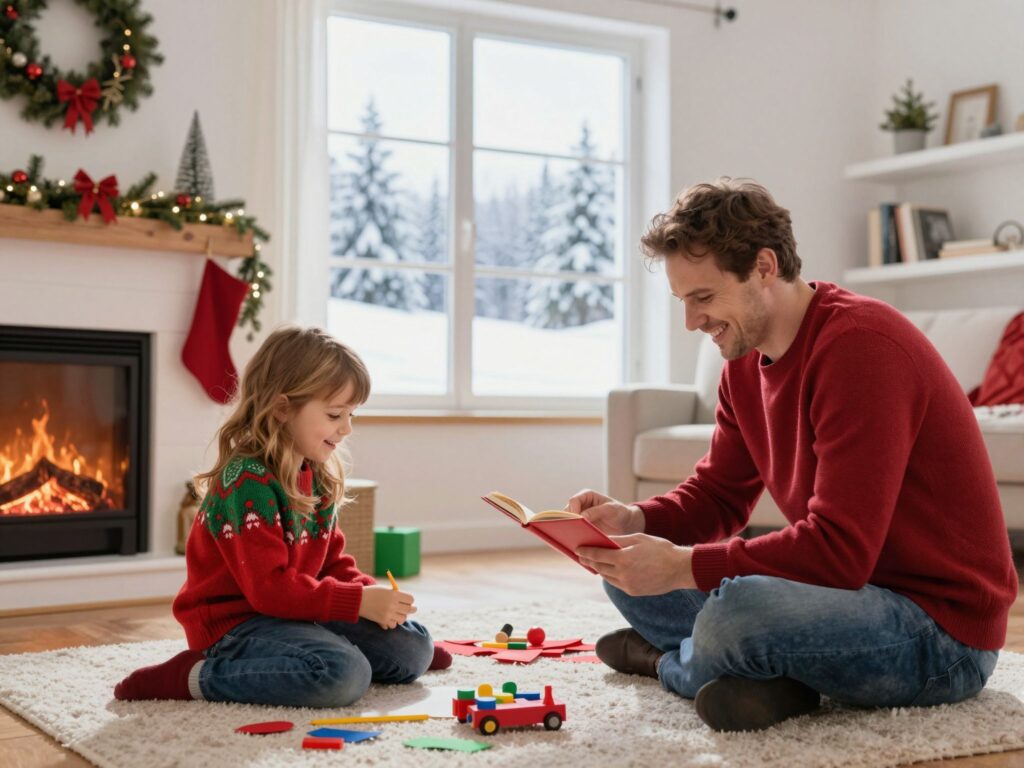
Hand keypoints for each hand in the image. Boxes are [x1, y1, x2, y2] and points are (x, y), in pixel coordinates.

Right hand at [359, 585, 416, 629]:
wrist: (358, 600)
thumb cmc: (373, 593)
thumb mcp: (386, 590)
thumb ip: (396, 595)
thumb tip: (409, 602)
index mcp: (394, 594)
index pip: (410, 599)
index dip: (410, 600)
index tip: (408, 601)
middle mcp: (393, 604)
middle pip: (409, 609)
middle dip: (411, 609)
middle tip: (412, 609)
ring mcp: (388, 613)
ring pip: (403, 619)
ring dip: (401, 617)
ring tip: (398, 614)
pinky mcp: (383, 621)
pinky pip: (393, 625)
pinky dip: (392, 623)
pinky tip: (389, 619)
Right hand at [566, 488, 644, 535]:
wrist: (625, 523)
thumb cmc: (619, 511)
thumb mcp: (610, 509)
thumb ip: (596, 511)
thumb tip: (581, 517)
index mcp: (586, 496)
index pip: (573, 501)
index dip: (573, 511)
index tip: (576, 521)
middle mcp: (580, 505)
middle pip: (567, 513)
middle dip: (569, 522)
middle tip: (571, 532)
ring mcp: (579, 517)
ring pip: (568, 524)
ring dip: (570, 531)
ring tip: (573, 540)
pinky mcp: (581, 528)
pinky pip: (573, 532)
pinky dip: (574, 537)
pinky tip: (577, 545)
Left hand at [577, 534, 694, 595]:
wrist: (680, 569)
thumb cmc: (660, 549)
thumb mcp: (638, 539)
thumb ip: (618, 541)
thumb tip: (601, 540)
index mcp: (623, 559)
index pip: (597, 555)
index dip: (586, 551)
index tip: (577, 549)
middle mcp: (623, 574)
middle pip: (599, 567)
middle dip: (589, 560)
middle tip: (581, 555)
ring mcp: (628, 585)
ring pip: (606, 576)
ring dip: (599, 569)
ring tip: (593, 562)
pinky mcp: (633, 592)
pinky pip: (616, 583)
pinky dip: (610, 575)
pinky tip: (608, 570)